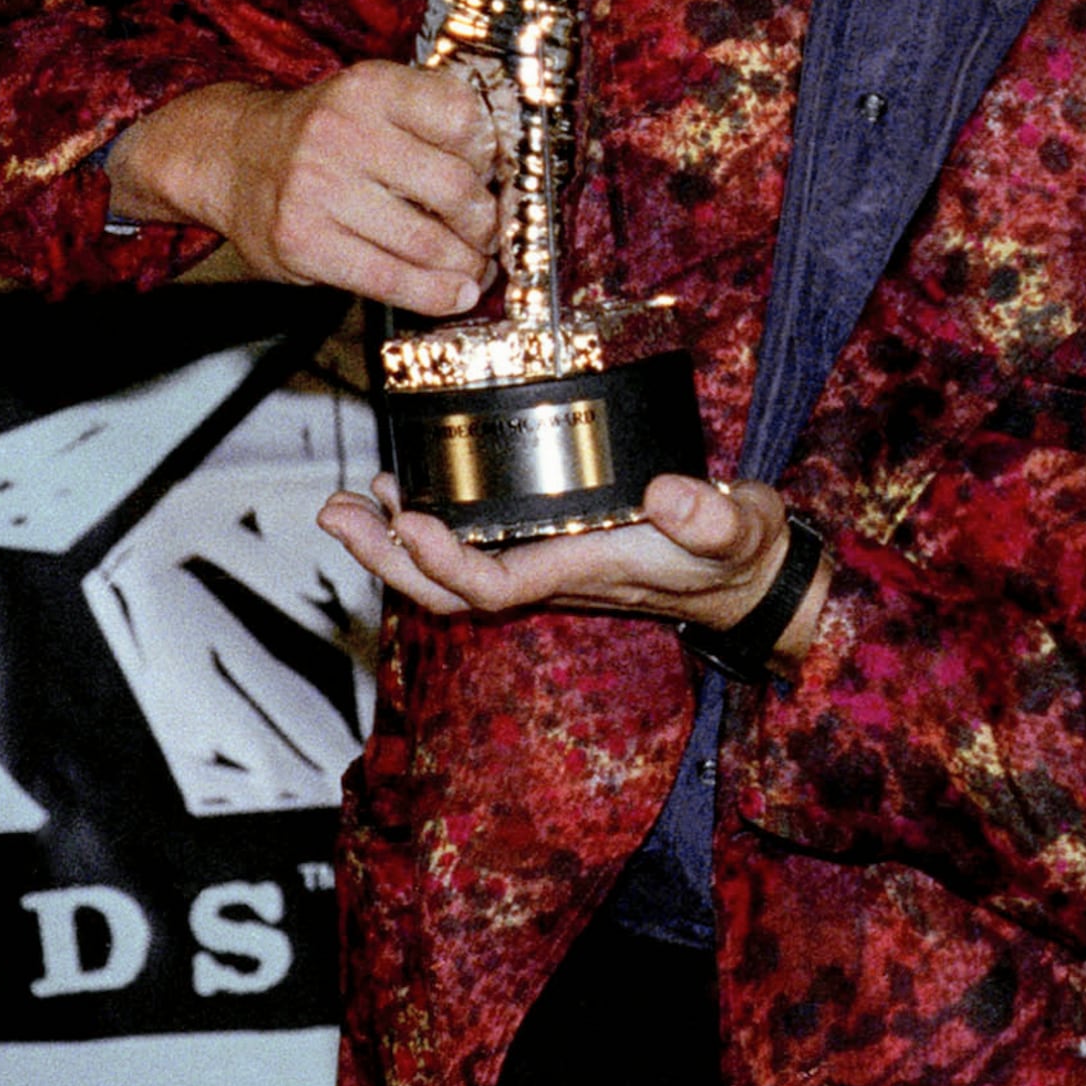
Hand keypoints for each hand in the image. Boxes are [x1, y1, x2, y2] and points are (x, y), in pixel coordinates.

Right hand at [110, 69, 498, 314]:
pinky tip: (455, 294)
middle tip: (488, 233)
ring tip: (476, 268)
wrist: (231, 156)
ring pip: (426, 240)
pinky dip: (434, 294)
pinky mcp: (302, 241)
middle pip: (453, 187)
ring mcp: (317, 188)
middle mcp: (342, 132)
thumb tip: (508, 171)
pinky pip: (389, 278)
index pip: (463, 118)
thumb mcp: (372, 99)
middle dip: (484, 221)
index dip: (491, 154)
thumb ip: (431, 118)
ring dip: (466, 264)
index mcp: (371, 87)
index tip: (493, 175)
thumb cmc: (324, 134)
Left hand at [318, 469, 828, 658]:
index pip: (494, 585)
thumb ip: (714, 516)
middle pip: (447, 592)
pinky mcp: (545, 550)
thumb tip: (672, 493)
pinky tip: (404, 495)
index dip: (444, 561)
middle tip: (338, 511)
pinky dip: (425, 530)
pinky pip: (468, 553)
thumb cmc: (741, 554)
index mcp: (586, 572)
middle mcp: (551, 578)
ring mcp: (543, 567)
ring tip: (348, 502)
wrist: (747, 582)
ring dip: (390, 545)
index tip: (410, 519)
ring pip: (447, 577)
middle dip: (387, 558)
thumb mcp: (743, 529)